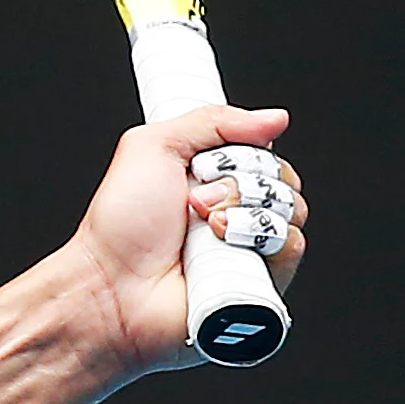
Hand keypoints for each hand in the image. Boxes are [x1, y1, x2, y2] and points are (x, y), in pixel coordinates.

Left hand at [67, 106, 310, 374]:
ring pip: (292, 209)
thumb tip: (274, 119)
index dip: (243, 153)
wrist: (112, 285)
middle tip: (195, 200)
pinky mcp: (261, 281)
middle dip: (240, 183)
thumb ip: (212, 121)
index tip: (207, 165)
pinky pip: (292, 247)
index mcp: (215, 179)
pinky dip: (260, 240)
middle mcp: (237, 211)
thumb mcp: (154, 147)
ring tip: (206, 226)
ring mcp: (250, 247)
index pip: (265, 151)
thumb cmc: (120, 223)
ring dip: (244, 212)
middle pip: (283, 177)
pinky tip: (223, 246)